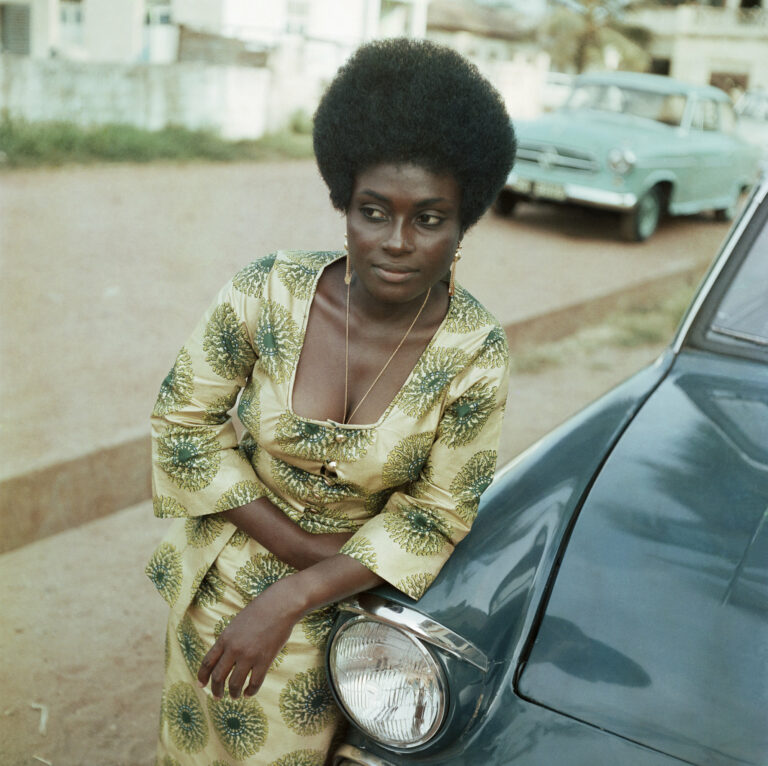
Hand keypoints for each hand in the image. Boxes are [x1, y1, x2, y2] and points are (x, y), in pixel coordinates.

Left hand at [197, 580, 303, 698]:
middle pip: (218, 676)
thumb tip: (224, 658)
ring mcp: (249, 655)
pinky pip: (254, 683)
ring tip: (234, 696)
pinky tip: (248, 694)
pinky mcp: (264, 660)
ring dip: (233, 693)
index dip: (202, 676)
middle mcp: (234, 648)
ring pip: (235, 683)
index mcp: (225, 638)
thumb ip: (229, 640)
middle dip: (216, 690)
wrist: (280, 605)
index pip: (207, 662)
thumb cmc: (260, 611)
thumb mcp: (237, 623)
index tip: (201, 685)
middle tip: (217, 697)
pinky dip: (250, 692)